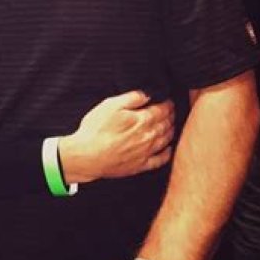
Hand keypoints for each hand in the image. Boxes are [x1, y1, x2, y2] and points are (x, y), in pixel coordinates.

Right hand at [59, 92, 173, 182]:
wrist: (88, 156)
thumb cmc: (96, 129)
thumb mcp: (110, 105)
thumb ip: (131, 98)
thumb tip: (147, 94)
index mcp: (142, 120)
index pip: (162, 110)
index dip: (167, 104)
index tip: (169, 100)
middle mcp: (148, 136)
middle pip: (165, 124)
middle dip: (171, 116)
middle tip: (172, 110)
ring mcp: (145, 152)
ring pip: (165, 140)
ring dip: (171, 131)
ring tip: (171, 125)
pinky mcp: (140, 165)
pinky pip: (160, 160)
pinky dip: (167, 153)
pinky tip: (168, 149)